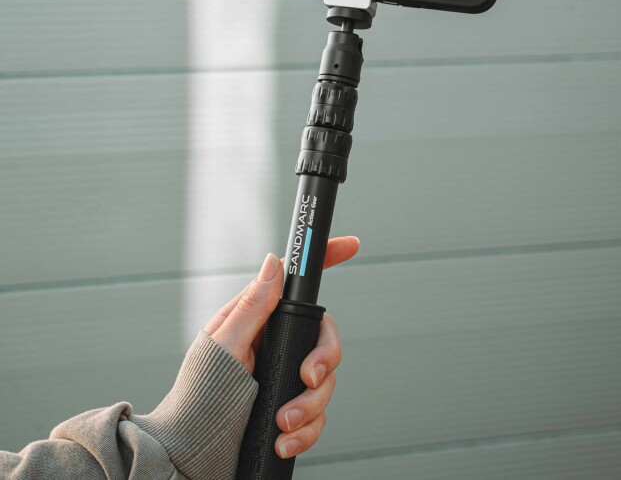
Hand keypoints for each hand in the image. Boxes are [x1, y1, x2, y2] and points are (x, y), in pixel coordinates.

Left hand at [203, 236, 359, 458]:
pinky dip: (308, 430)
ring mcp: (287, 376)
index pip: (296, 284)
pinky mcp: (292, 408)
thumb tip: (272, 264)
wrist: (192, 454)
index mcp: (260, 321)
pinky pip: (319, 414)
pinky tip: (285, 439)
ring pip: (326, 379)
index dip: (324, 261)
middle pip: (323, 337)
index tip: (349, 245)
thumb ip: (252, 306)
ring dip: (311, 404)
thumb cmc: (197, 397)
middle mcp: (278, 344)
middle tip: (308, 377)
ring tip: (283, 422)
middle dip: (324, 359)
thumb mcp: (223, 346)